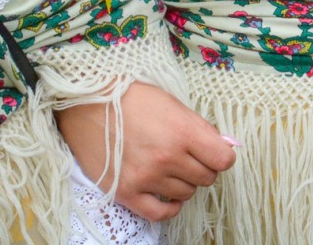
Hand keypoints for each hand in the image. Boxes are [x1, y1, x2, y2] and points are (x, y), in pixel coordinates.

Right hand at [56, 82, 236, 221]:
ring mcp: (147, 177)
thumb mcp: (173, 104)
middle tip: (189, 158)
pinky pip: (160, 214)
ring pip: (186, 193)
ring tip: (171, 168)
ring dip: (184, 183)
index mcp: (183, 131)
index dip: (222, 156)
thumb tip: (222, 147)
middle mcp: (168, 157)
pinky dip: (170, 207)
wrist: (89, 104)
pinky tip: (169, 196)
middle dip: (203, 168)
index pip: (223, 159)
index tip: (214, 152)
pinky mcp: (127, 193)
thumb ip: (199, 128)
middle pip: (206, 178)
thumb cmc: (132, 98)